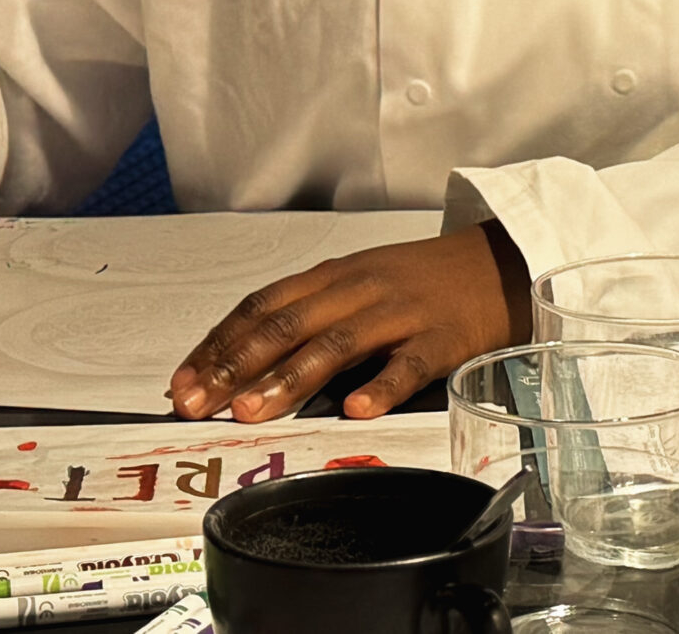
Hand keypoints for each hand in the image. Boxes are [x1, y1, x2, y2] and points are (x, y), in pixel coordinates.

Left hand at [171, 225, 533, 422]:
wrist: (496, 264)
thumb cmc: (417, 283)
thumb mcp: (356, 284)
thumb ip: (306, 317)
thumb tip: (240, 362)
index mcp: (331, 277)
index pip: (261, 307)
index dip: (218, 344)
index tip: (182, 383)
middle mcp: (358, 290)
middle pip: (287, 325)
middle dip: (235, 366)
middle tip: (199, 405)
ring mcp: (400, 312)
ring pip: (337, 343)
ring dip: (290, 379)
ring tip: (253, 412)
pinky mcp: (441, 338)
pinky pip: (409, 364)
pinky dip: (380, 386)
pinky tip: (357, 409)